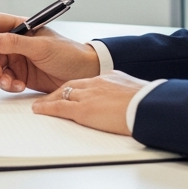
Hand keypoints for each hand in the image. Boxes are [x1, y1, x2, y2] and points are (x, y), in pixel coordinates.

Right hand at [0, 11, 101, 93]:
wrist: (84, 74)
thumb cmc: (70, 54)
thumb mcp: (42, 47)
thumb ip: (15, 43)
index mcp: (22, 27)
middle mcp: (16, 42)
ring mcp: (18, 58)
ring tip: (10, 83)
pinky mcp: (21, 75)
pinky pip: (5, 79)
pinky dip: (8, 84)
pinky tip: (18, 86)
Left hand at [32, 72, 147, 134]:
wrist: (149, 106)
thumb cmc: (149, 102)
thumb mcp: (137, 92)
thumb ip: (127, 94)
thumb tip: (129, 102)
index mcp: (110, 78)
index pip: (86, 82)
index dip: (75, 87)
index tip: (70, 91)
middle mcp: (96, 83)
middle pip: (71, 85)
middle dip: (58, 91)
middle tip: (48, 97)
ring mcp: (88, 95)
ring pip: (62, 94)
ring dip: (48, 99)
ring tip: (39, 105)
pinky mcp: (83, 110)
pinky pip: (59, 107)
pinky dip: (46, 108)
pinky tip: (38, 110)